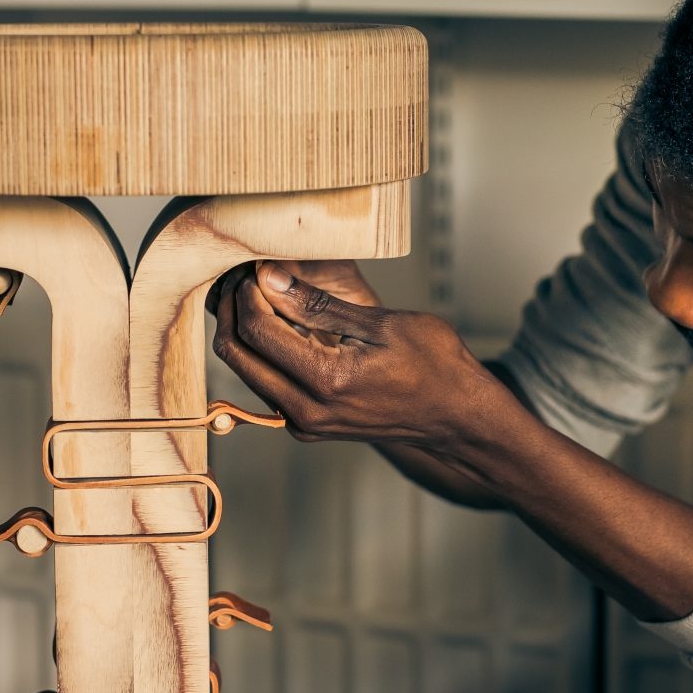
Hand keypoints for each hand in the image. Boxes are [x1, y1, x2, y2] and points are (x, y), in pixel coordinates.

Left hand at [211, 262, 498, 448]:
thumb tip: (270, 279)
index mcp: (326, 381)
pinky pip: (266, 385)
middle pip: (237, 355)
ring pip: (247, 371)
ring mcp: (305, 424)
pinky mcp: (308, 425)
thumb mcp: (379, 322)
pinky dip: (261, 353)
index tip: (256, 267)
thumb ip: (318, 304)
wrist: (457, 415)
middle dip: (234, 311)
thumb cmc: (434, 366)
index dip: (248, 293)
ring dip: (244, 332)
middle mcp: (307, 411)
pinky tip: (275, 324)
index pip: (258, 331)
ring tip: (259, 294)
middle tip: (246, 278)